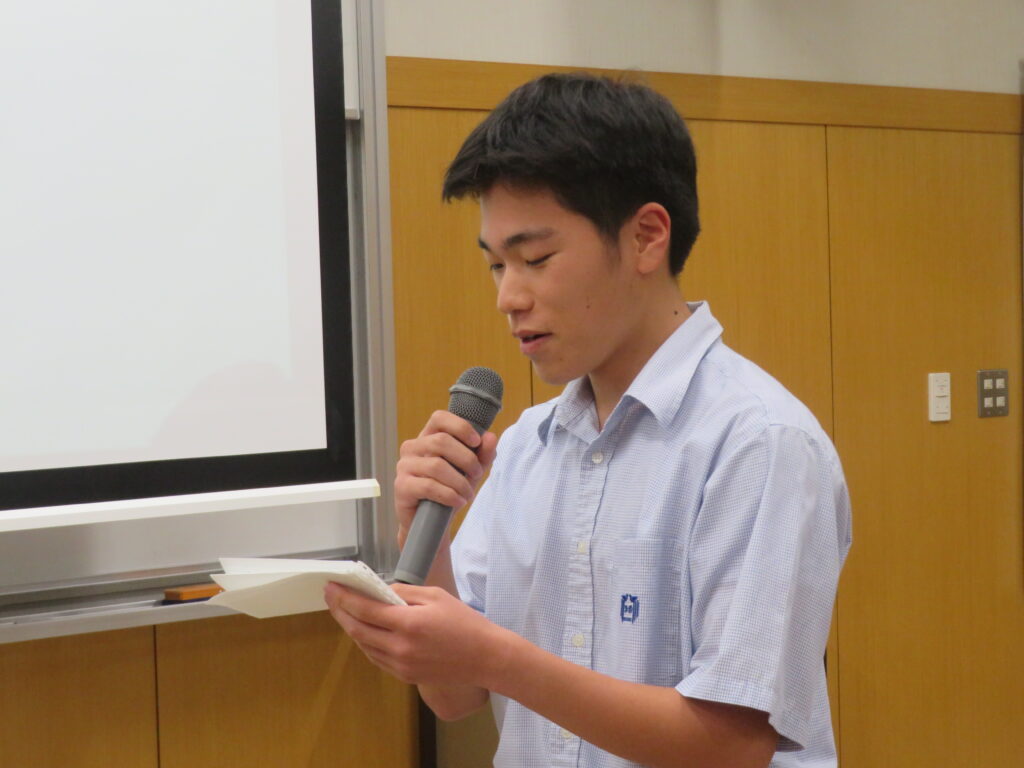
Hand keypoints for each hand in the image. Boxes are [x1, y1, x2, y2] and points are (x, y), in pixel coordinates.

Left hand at [324, 582, 507, 687]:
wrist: (485, 658)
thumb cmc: (465, 622)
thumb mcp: (435, 596)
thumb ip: (404, 593)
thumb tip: (380, 590)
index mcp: (408, 623)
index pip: (365, 609)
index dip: (344, 598)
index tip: (331, 586)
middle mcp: (400, 647)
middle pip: (358, 630)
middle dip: (340, 612)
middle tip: (330, 597)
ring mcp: (401, 665)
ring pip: (364, 646)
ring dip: (351, 628)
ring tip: (344, 612)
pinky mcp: (405, 676)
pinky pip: (377, 658)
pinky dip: (366, 643)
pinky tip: (364, 631)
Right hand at [395, 411, 497, 547]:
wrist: (430, 522)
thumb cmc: (449, 490)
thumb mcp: (471, 471)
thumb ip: (482, 454)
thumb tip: (490, 437)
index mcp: (428, 437)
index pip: (439, 418)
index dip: (460, 426)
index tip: (476, 442)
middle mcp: (412, 447)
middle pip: (441, 441)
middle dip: (467, 459)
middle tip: (477, 474)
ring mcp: (404, 466)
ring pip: (436, 465)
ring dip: (459, 481)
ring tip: (468, 493)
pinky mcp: (402, 486)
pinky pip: (428, 486)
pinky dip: (449, 494)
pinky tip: (458, 501)